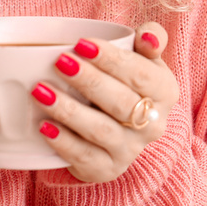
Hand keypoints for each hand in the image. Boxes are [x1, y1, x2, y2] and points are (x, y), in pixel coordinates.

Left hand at [31, 21, 178, 182]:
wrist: (122, 126)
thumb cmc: (127, 79)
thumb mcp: (142, 56)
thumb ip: (151, 37)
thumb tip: (148, 37)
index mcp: (165, 92)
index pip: (141, 75)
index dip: (112, 60)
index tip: (81, 44)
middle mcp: (153, 124)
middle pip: (121, 102)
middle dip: (89, 81)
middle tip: (60, 62)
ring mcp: (130, 150)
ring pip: (101, 130)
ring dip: (70, 111)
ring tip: (41, 91)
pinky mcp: (106, 168)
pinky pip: (84, 157)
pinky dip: (63, 142)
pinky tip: (43, 126)